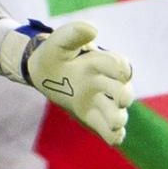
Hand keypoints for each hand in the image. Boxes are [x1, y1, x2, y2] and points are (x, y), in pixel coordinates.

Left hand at [25, 21, 134, 145]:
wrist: (43, 73)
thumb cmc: (54, 54)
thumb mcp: (59, 41)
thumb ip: (74, 33)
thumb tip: (93, 31)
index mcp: (100, 62)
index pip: (118, 65)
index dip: (122, 68)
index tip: (122, 72)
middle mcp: (105, 82)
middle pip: (123, 91)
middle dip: (124, 95)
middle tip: (121, 99)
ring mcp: (100, 101)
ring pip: (117, 112)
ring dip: (119, 117)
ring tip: (116, 122)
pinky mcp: (93, 116)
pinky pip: (108, 129)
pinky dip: (114, 135)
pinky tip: (114, 137)